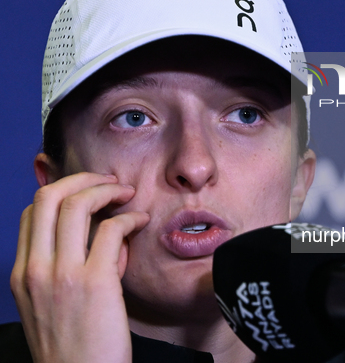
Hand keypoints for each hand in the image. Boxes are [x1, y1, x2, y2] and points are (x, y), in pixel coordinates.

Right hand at [10, 172, 149, 362]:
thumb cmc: (77, 347)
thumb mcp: (57, 305)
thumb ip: (75, 266)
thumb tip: (108, 234)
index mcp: (23, 274)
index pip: (32, 213)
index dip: (63, 192)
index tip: (89, 192)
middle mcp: (35, 269)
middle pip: (49, 197)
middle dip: (83, 178)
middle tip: (110, 181)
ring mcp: (62, 274)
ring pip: (77, 204)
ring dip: (107, 189)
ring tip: (127, 193)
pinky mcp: (95, 282)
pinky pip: (112, 229)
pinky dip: (130, 217)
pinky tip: (141, 221)